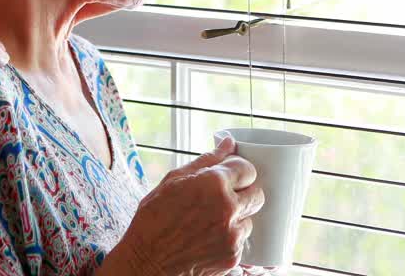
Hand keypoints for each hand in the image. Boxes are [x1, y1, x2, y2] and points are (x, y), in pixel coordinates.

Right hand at [112, 137, 265, 275]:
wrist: (147, 262)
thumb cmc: (154, 219)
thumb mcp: (173, 180)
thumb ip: (206, 160)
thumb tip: (228, 143)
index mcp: (213, 183)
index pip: (247, 168)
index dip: (238, 171)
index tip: (231, 176)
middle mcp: (228, 208)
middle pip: (257, 194)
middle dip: (244, 193)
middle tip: (223, 199)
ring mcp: (232, 235)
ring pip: (250, 220)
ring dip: (236, 219)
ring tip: (210, 223)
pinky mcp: (232, 257)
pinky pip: (241, 242)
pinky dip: (229, 240)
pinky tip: (208, 239)